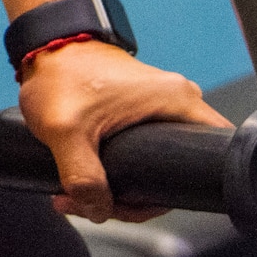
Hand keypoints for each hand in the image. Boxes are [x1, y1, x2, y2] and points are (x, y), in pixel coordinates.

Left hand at [18, 41, 228, 223]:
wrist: (45, 45)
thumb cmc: (61, 73)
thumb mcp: (66, 130)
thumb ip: (82, 177)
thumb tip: (100, 210)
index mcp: (178, 101)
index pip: (211, 160)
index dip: (173, 195)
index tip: (132, 202)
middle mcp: (177, 102)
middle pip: (175, 173)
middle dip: (133, 200)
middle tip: (95, 203)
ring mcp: (160, 107)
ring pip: (154, 167)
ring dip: (118, 188)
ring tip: (78, 193)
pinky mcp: (141, 111)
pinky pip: (142, 154)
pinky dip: (116, 171)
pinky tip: (87, 179)